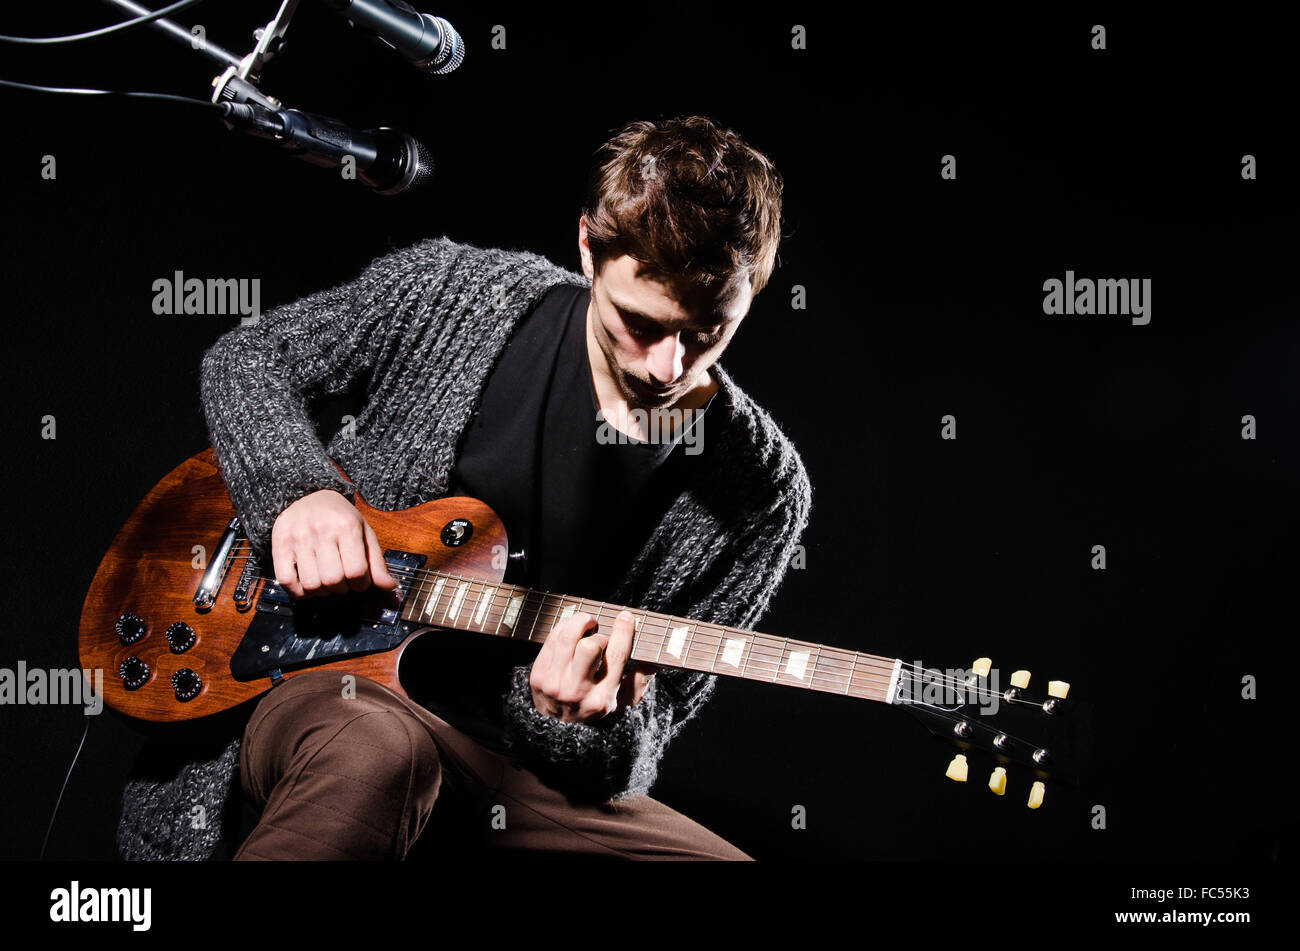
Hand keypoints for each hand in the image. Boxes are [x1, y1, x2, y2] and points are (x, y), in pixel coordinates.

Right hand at [270, 489, 397, 597]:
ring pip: (311, 584)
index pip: (356, 571)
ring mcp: (298, 538)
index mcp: (347, 526)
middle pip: (333, 580)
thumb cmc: (338, 517)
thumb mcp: (363, 532)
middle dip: (342, 588)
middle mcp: (321, 530)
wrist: (306, 494)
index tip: (359, 581)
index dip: (361, 584)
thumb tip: (390, 586)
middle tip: (342, 581)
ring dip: (322, 591)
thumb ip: (376, 561)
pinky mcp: (279, 544)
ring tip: (326, 582)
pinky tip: (308, 586)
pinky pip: (287, 581)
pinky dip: (299, 592)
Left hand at [530, 610, 661, 722]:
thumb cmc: (594, 709)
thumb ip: (640, 681)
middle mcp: (577, 692)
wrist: (556, 729)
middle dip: (599, 633)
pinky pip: (551, 640)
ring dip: (579, 623)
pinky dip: (563, 628)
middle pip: (589, 647)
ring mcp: (554, 684)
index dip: (623, 632)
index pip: (616, 658)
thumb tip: (656, 661)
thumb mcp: (621, 704)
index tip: (626, 617)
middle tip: (600, 632)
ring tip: (586, 622)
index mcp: (602, 699)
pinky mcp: (537, 676)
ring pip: (567, 639)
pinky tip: (571, 629)